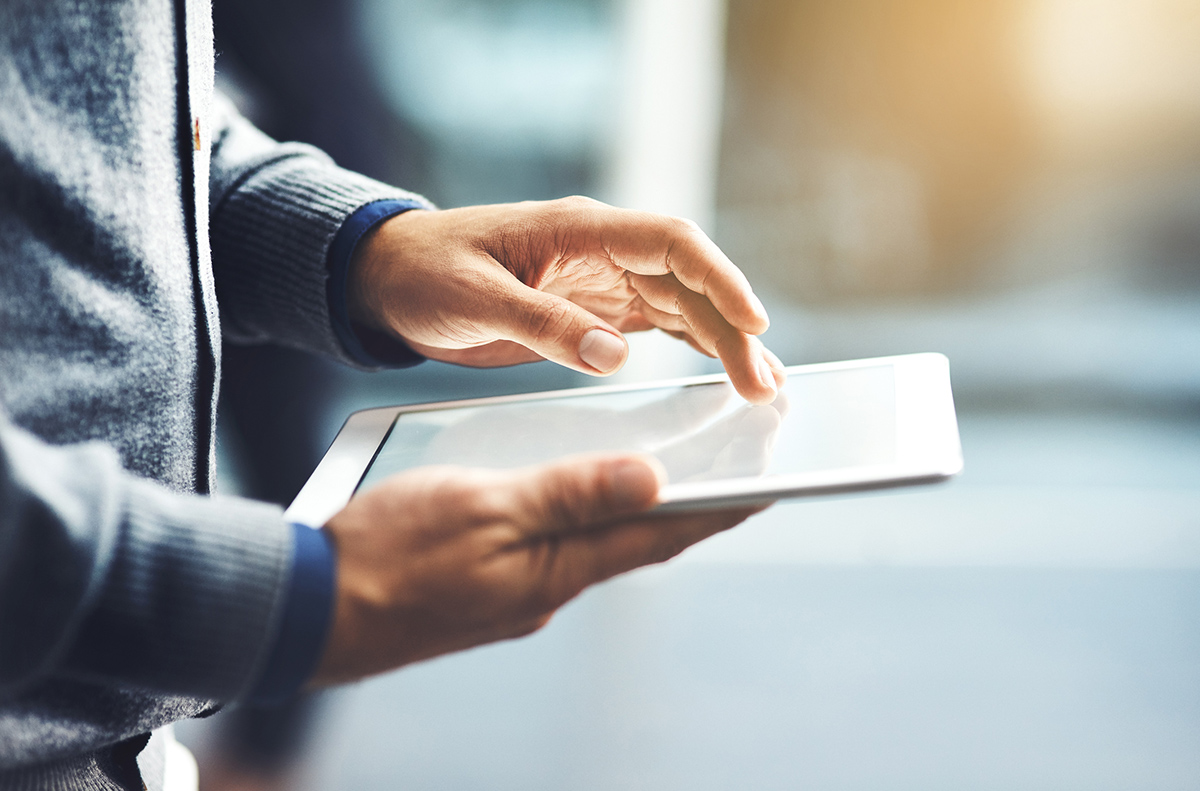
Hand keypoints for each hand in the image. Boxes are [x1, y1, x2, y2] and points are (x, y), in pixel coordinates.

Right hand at [311, 454, 762, 685]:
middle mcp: (548, 588)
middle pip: (634, 542)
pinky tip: (575, 495)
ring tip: (667, 473)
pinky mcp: (487, 587)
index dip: (717, 508)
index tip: (769, 484)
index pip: (658, 534)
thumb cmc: (389, 555)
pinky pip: (552, 548)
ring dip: (633, 512)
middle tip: (732, 474)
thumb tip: (650, 479)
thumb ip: (567, 493)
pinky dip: (580, 519)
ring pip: (592, 545)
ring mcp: (517, 592)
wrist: (309, 608)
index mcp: (556, 570)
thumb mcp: (483, 507)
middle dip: (686, 509)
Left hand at [348, 197, 785, 403]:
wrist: (390, 277)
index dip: (720, 278)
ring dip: (723, 342)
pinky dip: (694, 347)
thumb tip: (615, 355)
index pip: (671, 243)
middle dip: (732, 329)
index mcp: (580, 229)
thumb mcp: (475, 299)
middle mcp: (603, 251)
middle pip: (689, 282)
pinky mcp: (594, 311)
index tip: (753, 321)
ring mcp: (603, 280)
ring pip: (683, 306)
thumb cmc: (426, 272)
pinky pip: (658, 325)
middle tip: (764, 384)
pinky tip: (722, 371)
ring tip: (762, 386)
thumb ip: (542, 324)